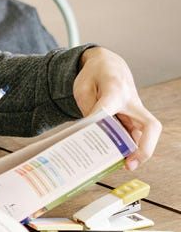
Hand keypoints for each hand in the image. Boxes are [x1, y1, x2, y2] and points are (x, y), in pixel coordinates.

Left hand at [74, 47, 161, 169]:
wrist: (108, 66)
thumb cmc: (95, 76)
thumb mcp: (83, 87)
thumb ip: (86, 108)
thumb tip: (90, 132)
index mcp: (114, 87)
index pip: (111, 102)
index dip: (102, 116)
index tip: (93, 129)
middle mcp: (131, 101)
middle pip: (149, 126)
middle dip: (143, 148)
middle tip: (128, 164)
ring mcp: (136, 111)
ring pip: (145, 135)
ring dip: (136, 152)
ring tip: (120, 166)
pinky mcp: (134, 119)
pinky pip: (136, 136)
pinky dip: (128, 148)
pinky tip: (116, 158)